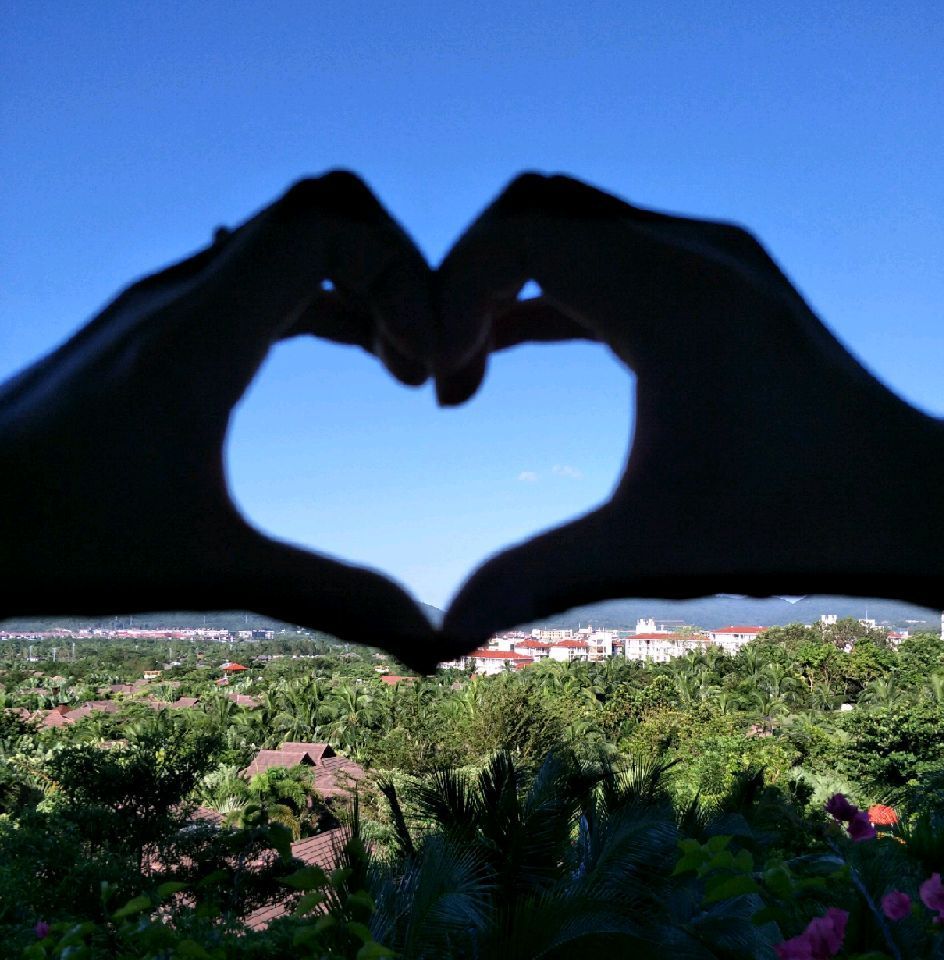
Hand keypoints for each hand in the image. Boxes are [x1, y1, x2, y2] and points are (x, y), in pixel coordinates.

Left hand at [0, 172, 440, 667]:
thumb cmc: (54, 540)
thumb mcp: (207, 569)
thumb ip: (329, 598)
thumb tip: (433, 641)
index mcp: (198, 335)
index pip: (327, 225)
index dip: (401, 278)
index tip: (422, 370)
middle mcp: (184, 294)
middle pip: (323, 204)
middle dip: (397, 267)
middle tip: (421, 360)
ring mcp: (170, 300)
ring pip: (294, 231)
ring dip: (366, 283)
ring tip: (401, 367)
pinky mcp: (164, 321)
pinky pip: (269, 272)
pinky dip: (330, 298)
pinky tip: (355, 354)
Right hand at [438, 173, 943, 648]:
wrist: (902, 499)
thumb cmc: (789, 523)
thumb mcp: (649, 548)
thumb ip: (534, 578)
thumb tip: (443, 634)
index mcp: (671, 294)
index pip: (517, 236)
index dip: (450, 298)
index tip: (441, 387)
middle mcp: (691, 249)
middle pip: (535, 207)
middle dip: (468, 277)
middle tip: (446, 368)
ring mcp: (709, 255)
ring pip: (571, 222)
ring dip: (507, 281)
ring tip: (468, 368)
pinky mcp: (715, 278)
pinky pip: (607, 254)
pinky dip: (548, 291)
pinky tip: (512, 346)